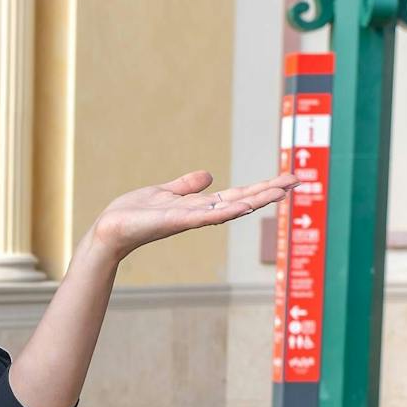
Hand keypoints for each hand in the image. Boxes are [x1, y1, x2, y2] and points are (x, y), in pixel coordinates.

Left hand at [90, 168, 301, 264]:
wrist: (109, 231)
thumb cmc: (132, 215)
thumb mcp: (164, 193)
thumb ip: (186, 186)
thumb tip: (209, 175)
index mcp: (198, 207)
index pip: (237, 195)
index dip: (261, 188)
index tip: (286, 179)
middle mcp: (199, 215)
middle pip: (241, 201)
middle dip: (269, 192)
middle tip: (297, 180)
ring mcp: (189, 219)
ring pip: (229, 209)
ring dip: (256, 200)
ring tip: (281, 191)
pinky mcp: (174, 221)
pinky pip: (204, 217)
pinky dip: (224, 212)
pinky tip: (244, 207)